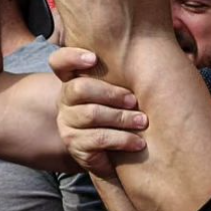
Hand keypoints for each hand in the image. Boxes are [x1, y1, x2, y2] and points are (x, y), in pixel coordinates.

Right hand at [48, 47, 147, 177]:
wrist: (118, 160)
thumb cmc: (123, 122)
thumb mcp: (123, 98)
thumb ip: (124, 78)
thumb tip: (151, 50)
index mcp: (74, 83)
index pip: (59, 63)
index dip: (71, 57)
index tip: (93, 58)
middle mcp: (65, 101)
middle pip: (79, 88)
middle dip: (111, 93)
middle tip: (134, 100)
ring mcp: (68, 123)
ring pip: (91, 114)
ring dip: (121, 118)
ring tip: (143, 122)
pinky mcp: (75, 145)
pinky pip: (98, 138)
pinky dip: (123, 139)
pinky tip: (139, 143)